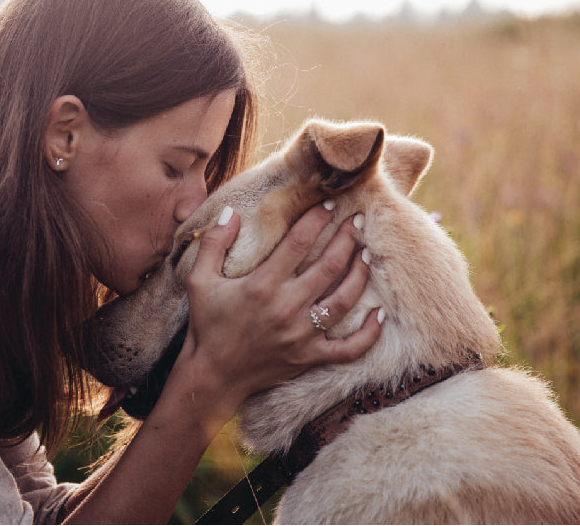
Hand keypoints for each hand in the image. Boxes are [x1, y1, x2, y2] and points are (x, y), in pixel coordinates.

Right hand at [174, 202, 382, 423]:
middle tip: (357, 221)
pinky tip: (379, 313)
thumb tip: (230, 211)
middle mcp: (287, 308)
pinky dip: (369, 332)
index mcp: (262, 285)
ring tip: (366, 254)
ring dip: (360, 273)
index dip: (317, 218)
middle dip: (348, 238)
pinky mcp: (310, 357)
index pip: (299, 242)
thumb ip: (213, 243)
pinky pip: (350, 348)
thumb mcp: (200, 281)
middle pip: (330, 266)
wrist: (212, 375)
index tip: (330, 204)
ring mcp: (302, 335)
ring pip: (345, 300)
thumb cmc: (207, 324)